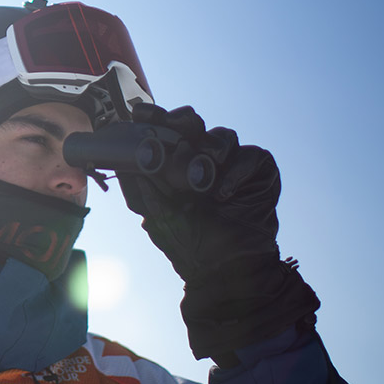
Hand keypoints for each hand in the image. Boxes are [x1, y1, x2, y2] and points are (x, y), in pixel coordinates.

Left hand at [116, 103, 280, 281]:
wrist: (228, 270)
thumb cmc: (191, 246)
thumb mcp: (159, 220)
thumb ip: (142, 193)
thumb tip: (123, 166)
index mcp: (176, 166)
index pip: (165, 133)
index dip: (154, 119)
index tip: (139, 112)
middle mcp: (203, 159)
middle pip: (194, 125)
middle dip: (182, 120)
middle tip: (174, 123)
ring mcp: (232, 163)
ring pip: (223, 136)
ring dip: (213, 148)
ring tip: (205, 174)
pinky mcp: (260, 171)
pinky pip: (251, 156)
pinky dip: (236, 173)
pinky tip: (223, 194)